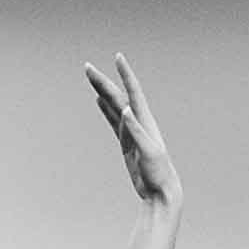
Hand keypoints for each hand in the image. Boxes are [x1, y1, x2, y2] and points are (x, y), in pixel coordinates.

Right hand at [85, 56, 179, 205]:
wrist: (161, 191)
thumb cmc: (158, 173)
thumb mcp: (148, 152)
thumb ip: (137, 131)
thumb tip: (125, 111)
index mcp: (144, 121)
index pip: (133, 91)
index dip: (125, 73)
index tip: (117, 57)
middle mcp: (138, 122)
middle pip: (118, 96)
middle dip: (103, 81)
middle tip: (87, 67)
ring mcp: (131, 131)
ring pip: (114, 106)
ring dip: (102, 91)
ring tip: (91, 77)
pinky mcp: (126, 142)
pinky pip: (113, 121)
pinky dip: (106, 110)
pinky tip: (99, 101)